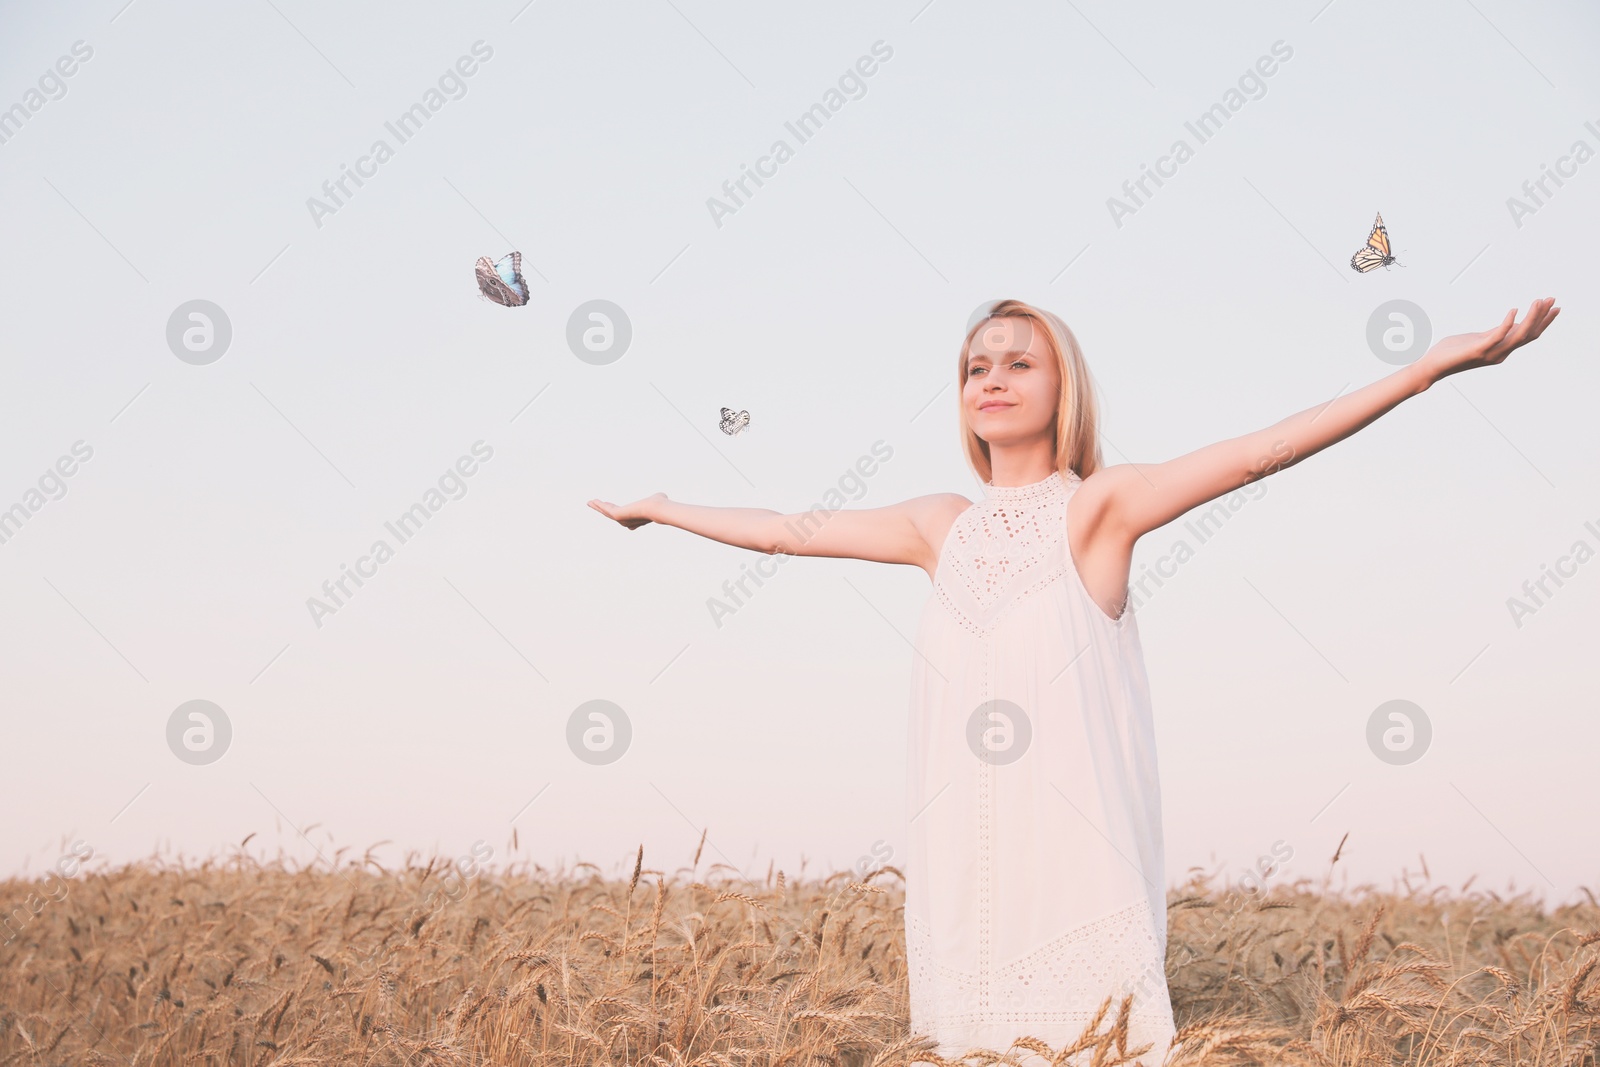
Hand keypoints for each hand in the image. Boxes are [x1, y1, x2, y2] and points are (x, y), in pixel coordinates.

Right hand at [587, 493, 665, 529]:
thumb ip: (658, 498)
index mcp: (636, 519)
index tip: (611, 510)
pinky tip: (592, 501)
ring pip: (606, 512)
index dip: (616, 513)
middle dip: (603, 509)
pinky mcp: (617, 515)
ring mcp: (622, 519)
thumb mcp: (658, 499)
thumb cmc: (660, 504)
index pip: (623, 518)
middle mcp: (628, 521)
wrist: (657, 508)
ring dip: (598, 506)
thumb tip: (662, 496)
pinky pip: (605, 509)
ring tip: (590, 502)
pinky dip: (598, 505)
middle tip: (595, 504)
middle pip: (612, 515)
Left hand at [1417, 297, 1559, 384]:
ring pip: (1519, 335)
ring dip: (1531, 318)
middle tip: (1553, 300)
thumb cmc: (1450, 352)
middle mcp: (1500, 353)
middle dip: (1542, 317)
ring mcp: (1490, 353)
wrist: (1431, 366)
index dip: (1542, 321)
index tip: (1553, 306)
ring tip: (1538, 301)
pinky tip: (1514, 310)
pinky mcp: (1478, 350)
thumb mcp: (1478, 339)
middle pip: (1529, 335)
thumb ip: (1493, 333)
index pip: (1527, 335)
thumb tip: (1509, 323)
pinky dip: (1508, 323)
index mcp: (1500, 349)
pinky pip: (1498, 335)